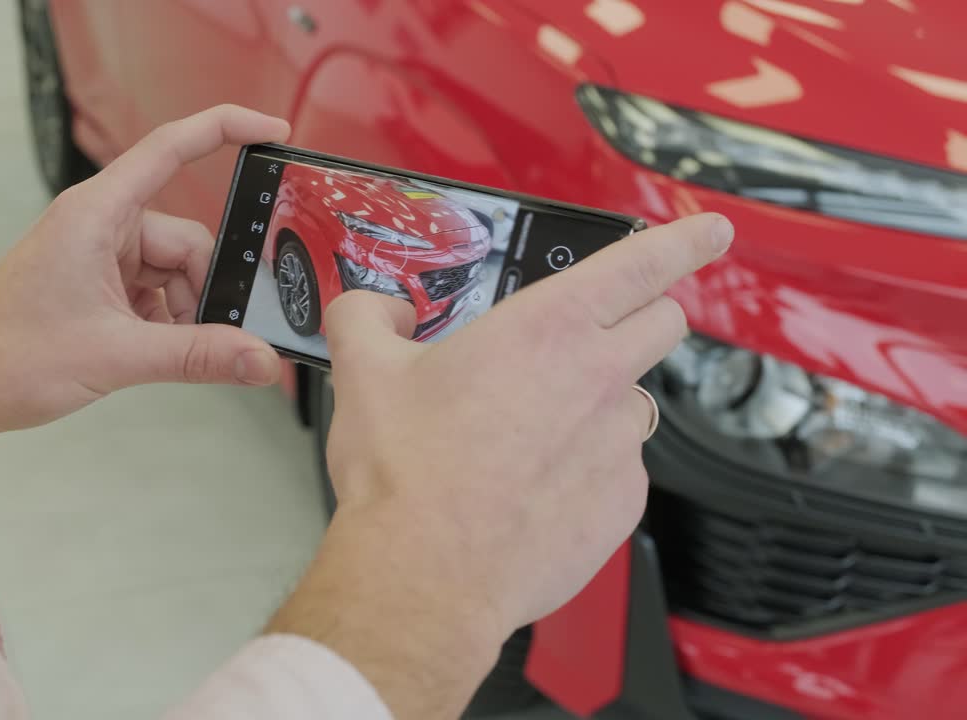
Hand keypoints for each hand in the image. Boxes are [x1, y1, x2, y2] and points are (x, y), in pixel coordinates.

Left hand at [0, 105, 289, 436]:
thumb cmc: (3, 356)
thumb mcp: (115, 356)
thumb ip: (197, 356)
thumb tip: (259, 359)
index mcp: (98, 214)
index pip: (172, 149)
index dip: (227, 130)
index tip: (273, 131)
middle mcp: (101, 226)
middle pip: (187, 240)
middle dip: (205, 291)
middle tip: (214, 337)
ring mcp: (99, 256)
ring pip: (175, 273)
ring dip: (183, 315)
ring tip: (163, 354)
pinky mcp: (97, 286)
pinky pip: (155, 293)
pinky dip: (166, 324)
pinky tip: (154, 354)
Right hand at [266, 213, 732, 717]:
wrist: (425, 575)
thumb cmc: (406, 474)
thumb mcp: (363, 371)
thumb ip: (367, 317)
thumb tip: (379, 310)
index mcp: (548, 328)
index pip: (642, 264)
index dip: (685, 240)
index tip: (711, 232)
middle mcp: (599, 378)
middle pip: (663, 324)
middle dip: (644, 315)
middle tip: (596, 335)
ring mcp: (618, 445)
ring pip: (637, 402)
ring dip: (604, 402)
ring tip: (538, 432)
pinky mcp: (622, 503)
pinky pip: (622, 470)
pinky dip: (591, 469)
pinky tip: (538, 487)